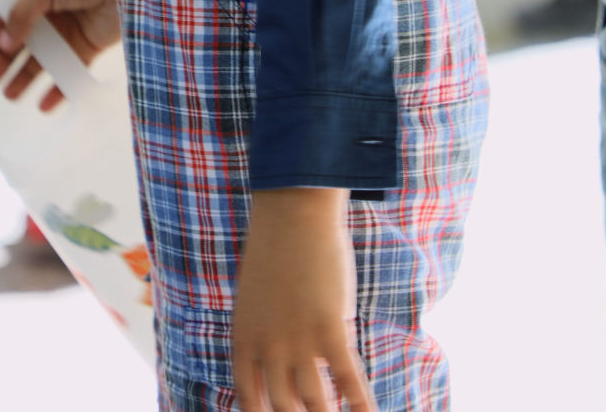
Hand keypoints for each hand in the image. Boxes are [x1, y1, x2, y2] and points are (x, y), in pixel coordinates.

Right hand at [0, 0, 119, 110]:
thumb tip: (2, 44)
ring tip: (10, 95)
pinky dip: (57, 90)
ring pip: (40, 59)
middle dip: (3, 59)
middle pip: (20, 39)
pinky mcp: (88, 47)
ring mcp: (68, 30)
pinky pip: (68, 71)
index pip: (7, 10)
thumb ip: (21, 13)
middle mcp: (49, 10)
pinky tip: (44, 104)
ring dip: (23, 77)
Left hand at [232, 188, 376, 411]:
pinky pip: (348, 379)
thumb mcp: (255, 299)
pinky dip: (361, 404)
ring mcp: (298, 340)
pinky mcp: (328, 328)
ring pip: (315, 403)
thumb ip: (262, 335)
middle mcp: (267, 347)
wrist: (291, 213)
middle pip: (283, 409)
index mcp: (244, 339)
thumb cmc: (276, 252)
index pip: (249, 401)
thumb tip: (281, 368)